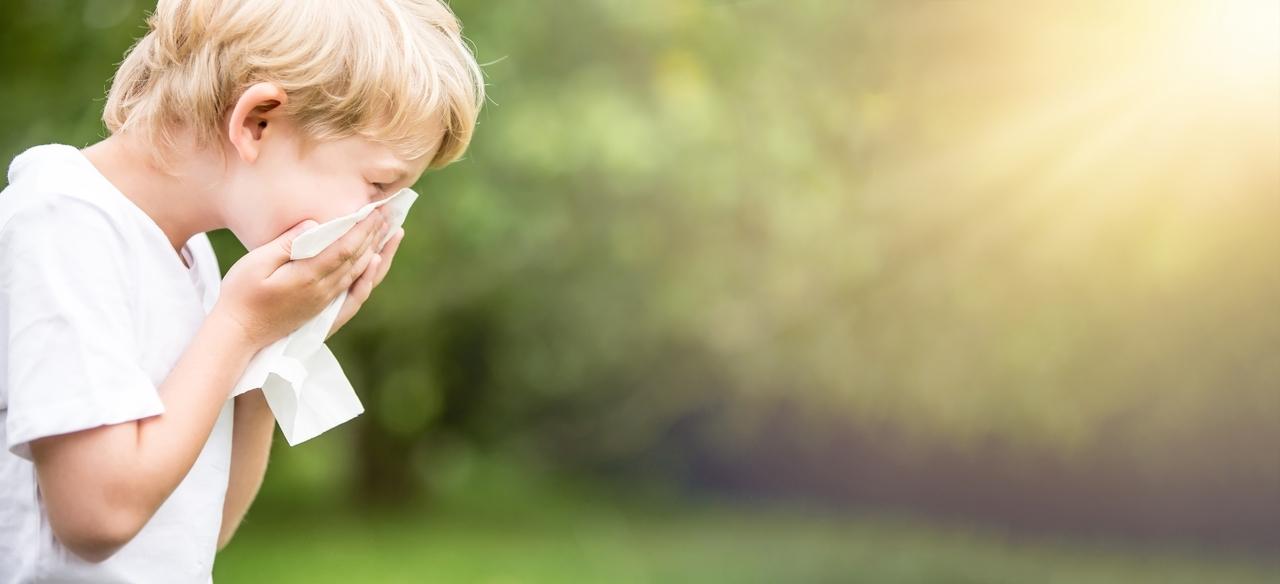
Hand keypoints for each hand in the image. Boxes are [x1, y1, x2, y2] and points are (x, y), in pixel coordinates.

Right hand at [213, 209, 390, 348]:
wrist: (239, 335)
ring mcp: (327, 305)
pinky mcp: (325, 314)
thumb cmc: (241, 295)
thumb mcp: (255, 263)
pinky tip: (375, 265)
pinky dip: (369, 278)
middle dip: (375, 235)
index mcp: (308, 277)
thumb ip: (286, 244)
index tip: (376, 210)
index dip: (363, 229)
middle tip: (390, 213)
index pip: (345, 249)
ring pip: (361, 275)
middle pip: (358, 260)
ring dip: (380, 252)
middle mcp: (324, 292)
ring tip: (394, 233)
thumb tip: (314, 223)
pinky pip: (356, 295)